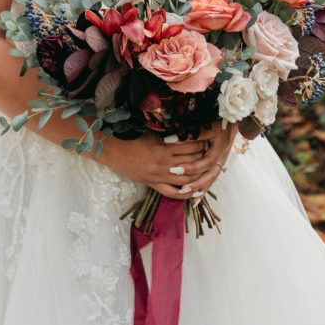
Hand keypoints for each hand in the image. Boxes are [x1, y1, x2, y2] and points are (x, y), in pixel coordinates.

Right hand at [101, 122, 235, 199]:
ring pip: (186, 179)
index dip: (201, 142)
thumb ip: (168, 135)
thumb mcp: (151, 133)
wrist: (112, 150)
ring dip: (198, 174)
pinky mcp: (153, 184)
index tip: (208, 137)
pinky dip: (185, 194)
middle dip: (203, 157)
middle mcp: (164, 164)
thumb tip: (187, 130)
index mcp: (163, 148)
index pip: (190, 146)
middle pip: (192, 162)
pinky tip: (195, 191)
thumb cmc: (130, 138)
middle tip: (211, 152)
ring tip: (207, 168)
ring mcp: (159, 176)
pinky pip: (172, 193)